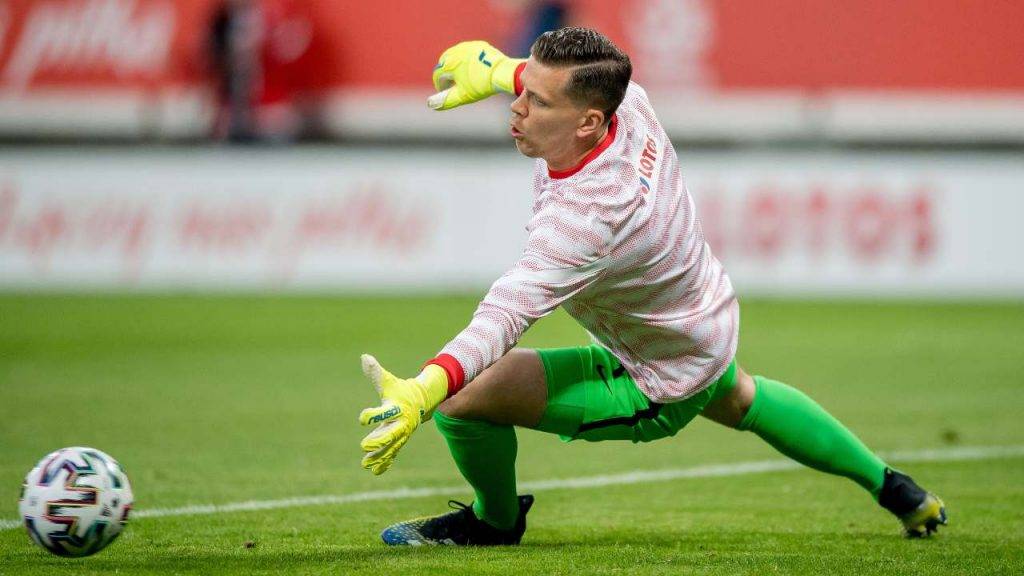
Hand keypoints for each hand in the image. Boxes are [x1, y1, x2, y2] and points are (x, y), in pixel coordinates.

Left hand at [358, 354, 447, 474]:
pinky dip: (385, 463)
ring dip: (379, 456)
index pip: (384, 412)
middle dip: (378, 440)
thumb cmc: (401, 391)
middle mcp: (400, 423)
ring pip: (391, 448)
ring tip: (365, 464)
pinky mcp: (400, 441)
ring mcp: (401, 434)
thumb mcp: (388, 382)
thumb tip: (364, 357)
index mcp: (395, 408)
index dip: (372, 415)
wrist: (421, 402)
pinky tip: (374, 471)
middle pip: (390, 434)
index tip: (362, 418)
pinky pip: (393, 454)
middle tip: (364, 445)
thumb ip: (376, 373)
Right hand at [427, 40, 524, 110]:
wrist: (503, 73)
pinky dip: (467, 60)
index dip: (439, 85)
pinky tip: (473, 70)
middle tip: (451, 84)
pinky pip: (469, 52)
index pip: (438, 74)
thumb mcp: (462, 96)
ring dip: (456, 66)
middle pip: (445, 62)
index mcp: (449, 62)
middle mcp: (456, 50)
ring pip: (457, 56)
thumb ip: (446, 100)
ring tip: (462, 77)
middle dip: (446, 74)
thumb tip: (431, 105)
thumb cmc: (481, 85)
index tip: (444, 92)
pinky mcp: (480, 45)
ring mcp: (469, 46)